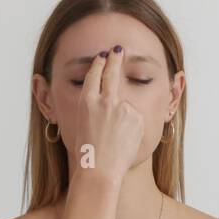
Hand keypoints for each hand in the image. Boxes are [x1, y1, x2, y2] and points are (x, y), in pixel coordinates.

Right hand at [70, 47, 145, 183]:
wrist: (100, 169)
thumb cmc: (87, 154)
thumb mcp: (82, 125)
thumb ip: (93, 109)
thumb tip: (103, 103)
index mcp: (86, 101)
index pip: (94, 75)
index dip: (99, 63)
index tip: (103, 56)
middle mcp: (104, 100)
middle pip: (112, 72)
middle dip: (115, 58)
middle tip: (118, 49)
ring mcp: (121, 107)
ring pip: (125, 104)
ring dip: (122, 116)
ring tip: (115, 136)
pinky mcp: (135, 116)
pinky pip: (134, 119)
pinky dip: (130, 128)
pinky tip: (123, 141)